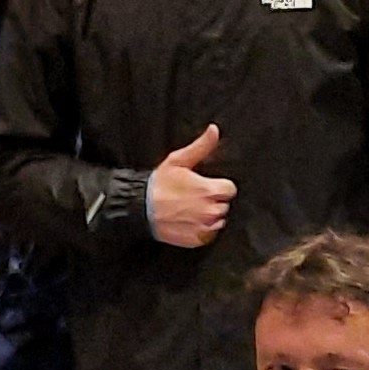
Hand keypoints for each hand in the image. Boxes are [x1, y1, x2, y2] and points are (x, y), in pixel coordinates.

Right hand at [147, 126, 234, 249]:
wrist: (138, 208)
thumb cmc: (158, 184)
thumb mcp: (178, 161)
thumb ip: (201, 146)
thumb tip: (214, 130)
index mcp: (209, 190)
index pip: (230, 189)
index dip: (218, 186)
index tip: (204, 186)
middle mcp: (210, 210)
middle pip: (224, 205)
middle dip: (213, 201)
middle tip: (194, 197)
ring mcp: (204, 227)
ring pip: (218, 221)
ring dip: (208, 216)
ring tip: (190, 210)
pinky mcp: (196, 239)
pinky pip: (208, 235)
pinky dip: (200, 229)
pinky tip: (187, 221)